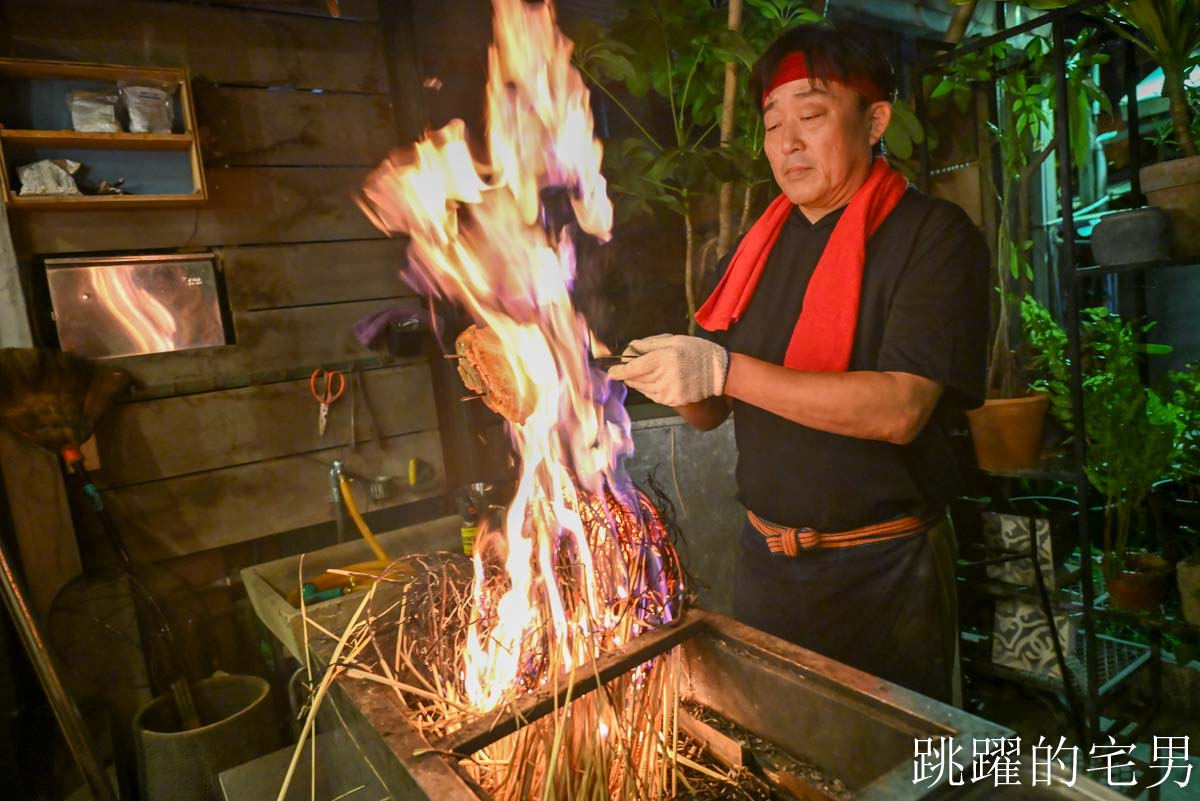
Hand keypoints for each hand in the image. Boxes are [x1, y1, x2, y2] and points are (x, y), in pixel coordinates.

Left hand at [607, 334, 727, 406]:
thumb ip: (648, 345)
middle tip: (630, 366)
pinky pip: (652, 395)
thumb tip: (629, 349)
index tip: (611, 371)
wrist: (717, 372)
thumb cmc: (695, 352)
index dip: (619, 371)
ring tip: (649, 371)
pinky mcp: (672, 401)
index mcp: (662, 359)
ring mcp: (667, 391)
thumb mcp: (673, 341)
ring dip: (639, 381)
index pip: (633, 369)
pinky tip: (657, 380)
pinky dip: (649, 388)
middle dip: (628, 374)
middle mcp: (663, 377)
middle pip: (635, 379)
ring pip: (642, 388)